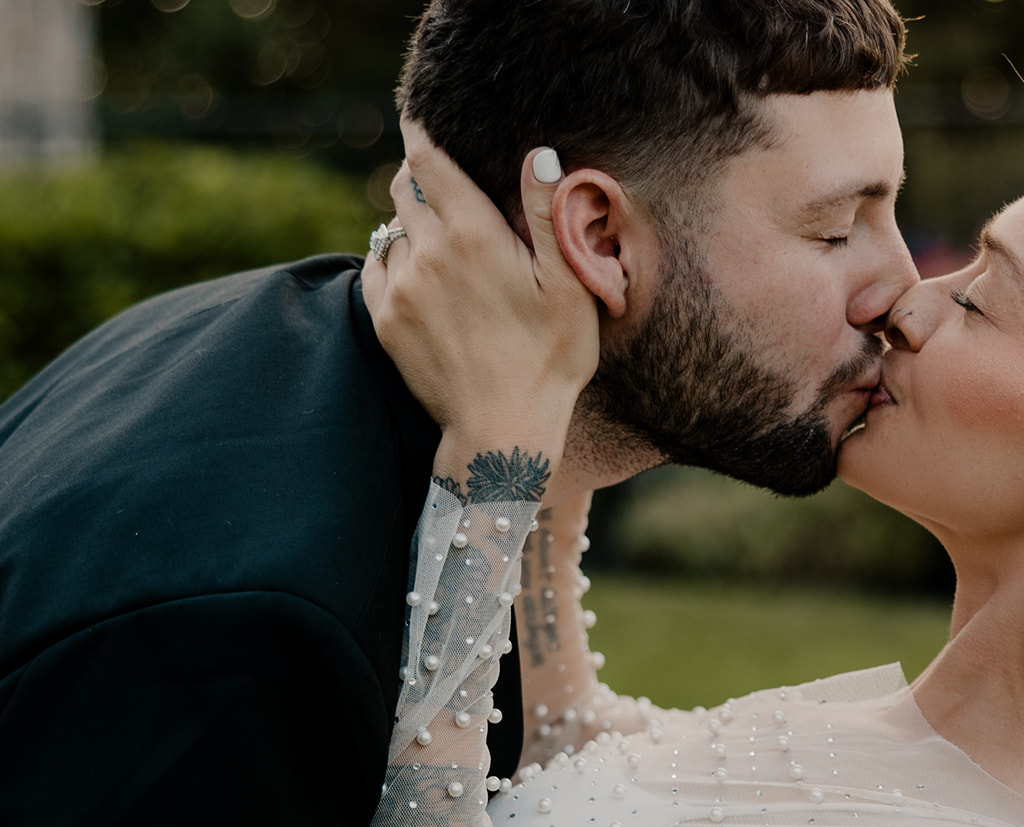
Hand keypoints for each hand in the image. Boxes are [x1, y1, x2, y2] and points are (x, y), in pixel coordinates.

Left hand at [364, 119, 598, 449]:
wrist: (501, 431)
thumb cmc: (550, 359)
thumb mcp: (569, 286)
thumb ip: (549, 215)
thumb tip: (538, 153)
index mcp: (473, 234)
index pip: (428, 160)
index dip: (421, 133)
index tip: (421, 119)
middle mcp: (426, 253)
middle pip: (404, 188)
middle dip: (422, 178)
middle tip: (447, 185)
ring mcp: (399, 288)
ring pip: (392, 229)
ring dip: (412, 225)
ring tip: (446, 243)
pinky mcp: (385, 320)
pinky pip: (376, 267)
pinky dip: (394, 260)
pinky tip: (424, 277)